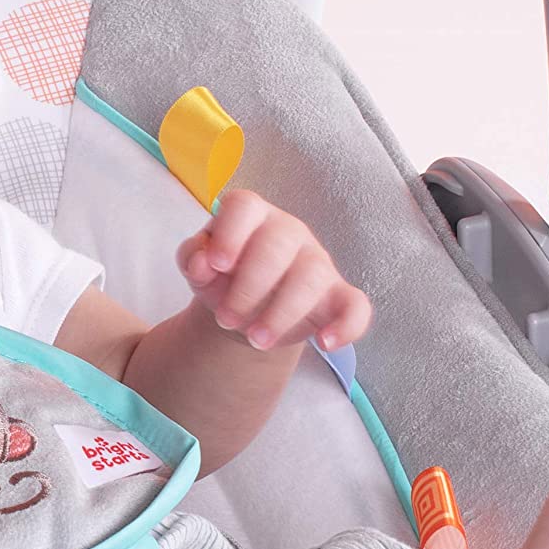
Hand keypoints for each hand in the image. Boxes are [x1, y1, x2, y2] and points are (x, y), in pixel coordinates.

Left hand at [176, 189, 370, 352]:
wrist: (245, 310)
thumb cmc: (222, 278)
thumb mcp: (198, 267)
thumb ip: (192, 257)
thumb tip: (201, 262)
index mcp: (251, 217)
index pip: (245, 206)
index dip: (231, 233)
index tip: (217, 265)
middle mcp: (289, 232)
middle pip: (276, 245)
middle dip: (248, 288)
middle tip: (225, 319)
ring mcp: (317, 262)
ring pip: (311, 277)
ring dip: (282, 313)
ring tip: (255, 339)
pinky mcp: (338, 295)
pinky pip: (356, 306)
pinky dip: (346, 325)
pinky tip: (324, 342)